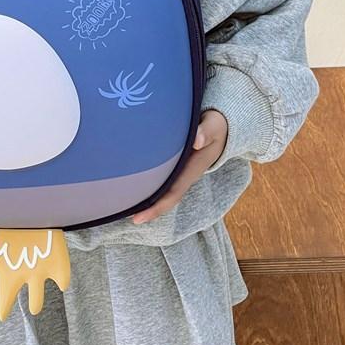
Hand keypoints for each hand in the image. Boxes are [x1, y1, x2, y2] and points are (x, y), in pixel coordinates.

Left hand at [132, 109, 227, 223]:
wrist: (224, 129)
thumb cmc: (217, 126)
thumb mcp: (214, 126)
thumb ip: (206, 132)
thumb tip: (197, 141)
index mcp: (193, 170)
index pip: (173, 193)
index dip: (156, 208)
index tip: (138, 219)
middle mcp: (186, 175)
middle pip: (165, 198)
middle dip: (146, 209)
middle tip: (120, 215)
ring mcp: (182, 172)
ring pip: (163, 190)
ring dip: (146, 199)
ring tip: (122, 204)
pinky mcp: (177, 166)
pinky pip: (162, 179)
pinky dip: (149, 185)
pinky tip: (133, 184)